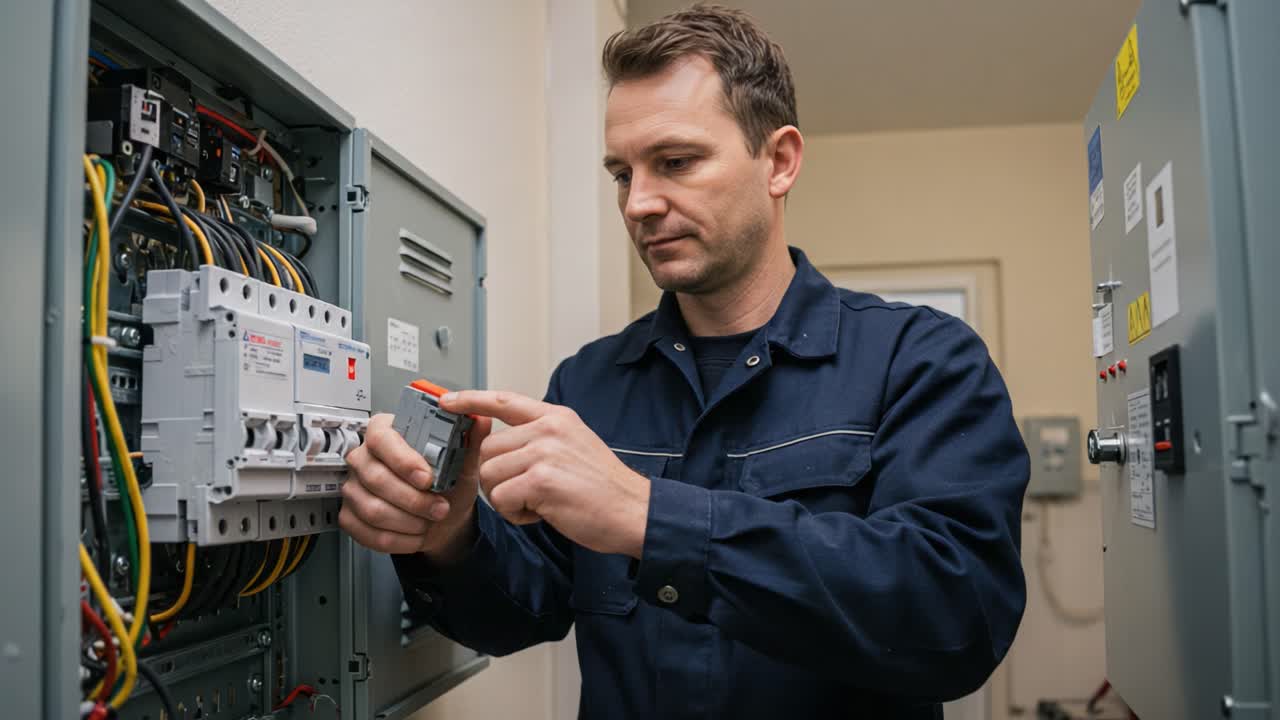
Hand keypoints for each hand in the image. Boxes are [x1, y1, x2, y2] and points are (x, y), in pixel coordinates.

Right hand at [340, 412, 492, 564]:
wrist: (444, 517)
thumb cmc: (449, 484)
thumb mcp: (464, 463)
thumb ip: (470, 441)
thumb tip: (480, 419)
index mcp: (386, 432)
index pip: (381, 438)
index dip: (403, 460)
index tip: (428, 478)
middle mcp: (363, 457)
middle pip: (376, 477)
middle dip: (414, 499)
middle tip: (440, 508)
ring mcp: (353, 487)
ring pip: (373, 509)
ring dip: (408, 521)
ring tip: (430, 520)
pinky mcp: (350, 515)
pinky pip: (367, 532)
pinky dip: (399, 540)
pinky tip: (416, 534)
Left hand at [440, 390, 649, 557]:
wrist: (633, 511)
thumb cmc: (604, 488)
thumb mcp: (576, 445)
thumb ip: (541, 438)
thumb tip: (502, 444)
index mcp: (556, 418)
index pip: (504, 401)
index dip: (471, 400)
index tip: (448, 401)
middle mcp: (548, 430)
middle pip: (488, 450)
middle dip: (497, 478)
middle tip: (527, 492)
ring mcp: (544, 453)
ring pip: (490, 476)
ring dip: (507, 498)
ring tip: (538, 502)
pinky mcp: (540, 480)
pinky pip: (502, 499)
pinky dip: (516, 514)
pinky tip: (542, 513)